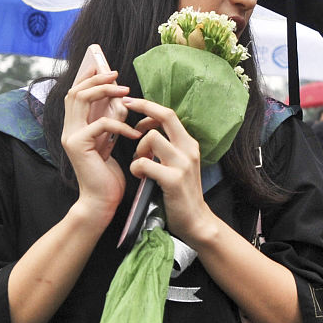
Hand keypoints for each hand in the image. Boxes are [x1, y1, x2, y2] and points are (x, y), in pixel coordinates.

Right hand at [61, 70, 136, 226]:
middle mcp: (68, 129)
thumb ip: (111, 121)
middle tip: (116, 75)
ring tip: (125, 93)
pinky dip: (120, 125)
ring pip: (81, 99)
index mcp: (75, 127)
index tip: (104, 67)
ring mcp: (70, 136)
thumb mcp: (110, 141)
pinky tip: (133, 134)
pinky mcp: (78, 145)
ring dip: (104, 92)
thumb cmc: (108, 174)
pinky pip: (101, 124)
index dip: (87, 77)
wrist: (102, 201)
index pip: (75, 93)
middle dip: (96, 79)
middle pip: (75, 91)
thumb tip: (122, 101)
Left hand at [121, 97, 216, 244]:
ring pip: (152, 137)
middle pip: (166, 116)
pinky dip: (136, 168)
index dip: (149, 105)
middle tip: (126, 107)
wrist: (196, 220)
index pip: (169, 114)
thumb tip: (147, 132)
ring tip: (139, 162)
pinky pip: (145, 163)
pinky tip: (139, 177)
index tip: (131, 102)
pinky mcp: (173, 179)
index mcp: (189, 144)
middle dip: (143, 108)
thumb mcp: (179, 164)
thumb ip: (168, 148)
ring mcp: (182, 164)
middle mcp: (188, 149)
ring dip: (139, 148)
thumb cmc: (181, 193)